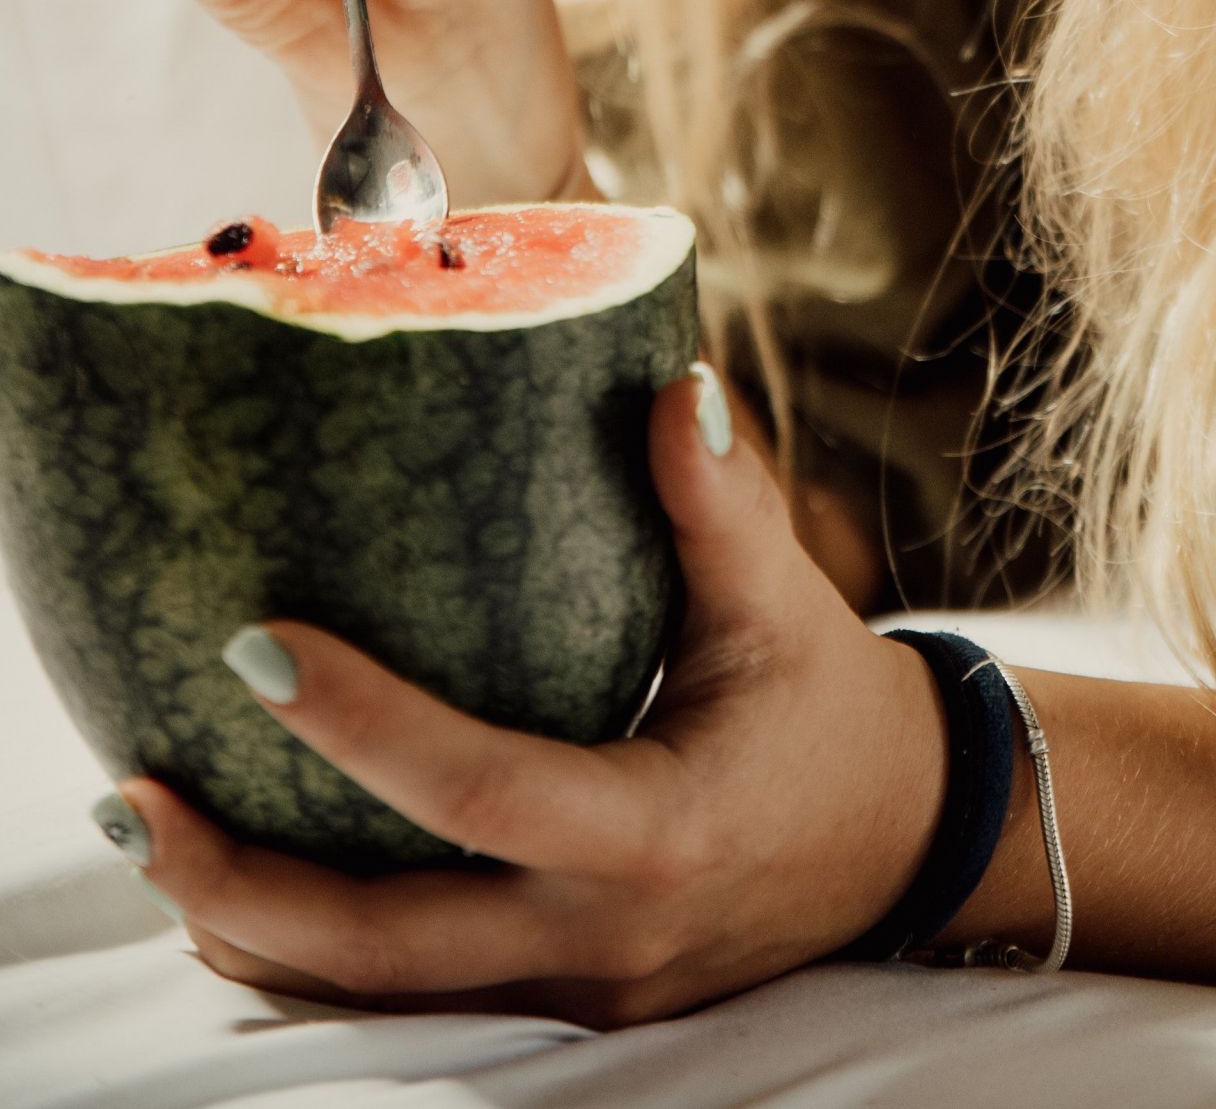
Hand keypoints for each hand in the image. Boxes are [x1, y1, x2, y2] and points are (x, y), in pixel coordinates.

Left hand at [107, 372, 946, 1022]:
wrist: (904, 842)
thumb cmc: (832, 710)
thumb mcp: (784, 606)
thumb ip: (721, 505)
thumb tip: (671, 383)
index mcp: (655, 828)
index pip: (479, 790)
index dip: (362, 726)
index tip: (257, 643)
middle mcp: (602, 935)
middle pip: (387, 944)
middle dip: (244, 882)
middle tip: (138, 791)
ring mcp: (576, 989)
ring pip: (379, 999)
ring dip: (253, 929)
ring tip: (154, 830)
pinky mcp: (561, 1004)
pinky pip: (411, 1004)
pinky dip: (313, 957)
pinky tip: (241, 889)